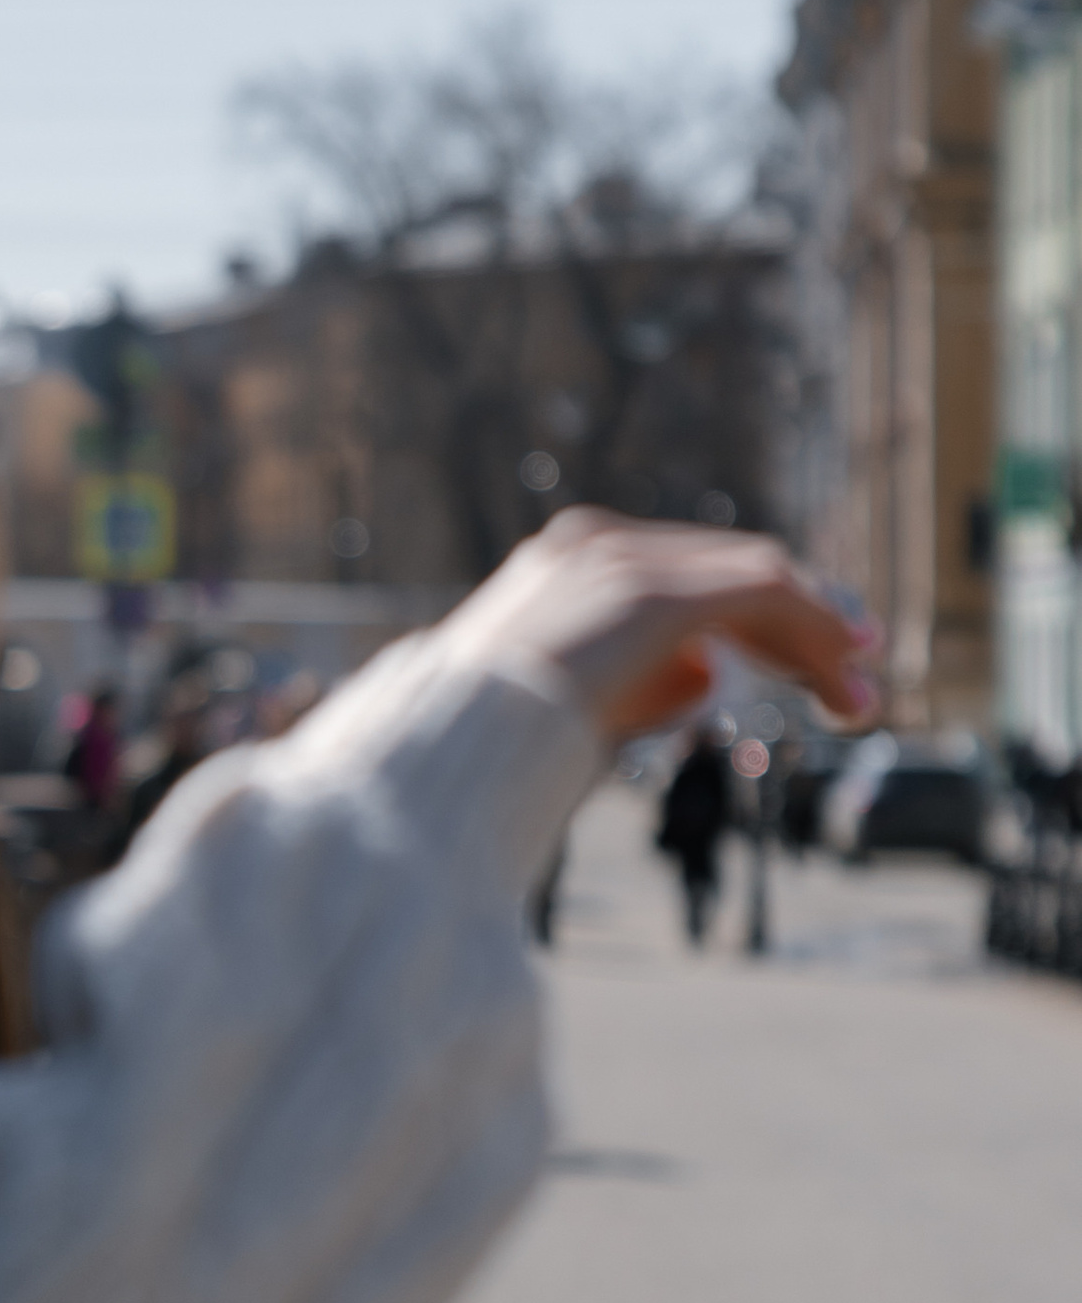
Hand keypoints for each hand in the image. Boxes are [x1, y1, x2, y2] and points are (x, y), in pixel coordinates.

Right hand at [442, 509, 879, 746]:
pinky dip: (816, 632)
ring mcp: (621, 560)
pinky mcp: (650, 592)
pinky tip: (845, 679)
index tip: (808, 669)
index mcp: (564, 565)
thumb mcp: (573, 709)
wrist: (444, 758)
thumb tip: (705, 671)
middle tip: (855, 678)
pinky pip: (764, 593)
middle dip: (801, 625)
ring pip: (757, 578)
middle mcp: (594, 544)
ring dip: (821, 635)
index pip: (688, 577)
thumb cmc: (488, 753)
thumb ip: (639, 683)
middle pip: (730, 568)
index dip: (760, 620)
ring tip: (858, 698)